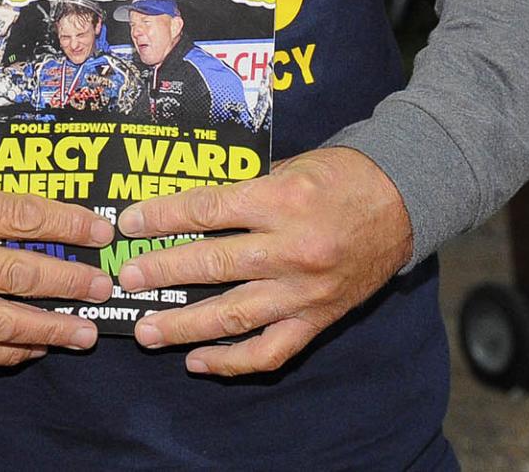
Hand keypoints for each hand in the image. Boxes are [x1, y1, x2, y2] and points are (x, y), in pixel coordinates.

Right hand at [0, 165, 114, 368]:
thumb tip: (34, 225)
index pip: (23, 218)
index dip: (68, 226)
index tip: (100, 232)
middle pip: (20, 274)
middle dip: (70, 283)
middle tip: (102, 286)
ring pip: (1, 321)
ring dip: (49, 329)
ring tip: (83, 333)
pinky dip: (4, 352)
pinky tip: (31, 349)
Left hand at [115, 146, 412, 375]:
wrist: (402, 201)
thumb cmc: (340, 176)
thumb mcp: (289, 166)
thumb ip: (244, 189)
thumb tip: (189, 208)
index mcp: (280, 199)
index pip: (207, 210)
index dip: (163, 217)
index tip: (129, 223)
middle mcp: (290, 248)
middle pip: (213, 263)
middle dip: (163, 272)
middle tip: (126, 279)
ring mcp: (304, 290)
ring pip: (234, 315)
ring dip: (185, 327)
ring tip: (147, 331)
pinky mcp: (318, 318)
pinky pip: (270, 350)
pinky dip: (232, 362)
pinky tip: (198, 361)